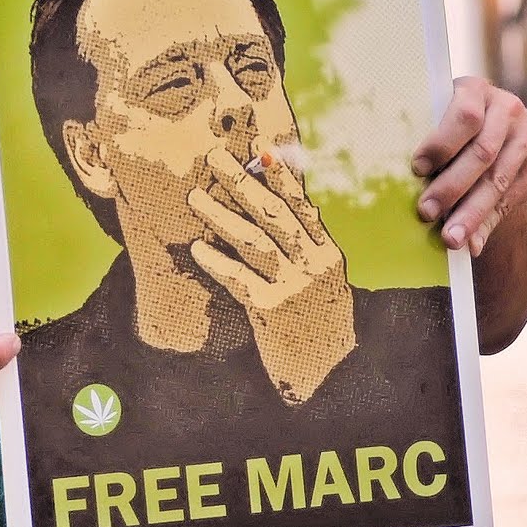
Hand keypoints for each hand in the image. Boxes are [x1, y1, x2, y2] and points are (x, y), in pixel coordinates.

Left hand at [186, 147, 354, 403]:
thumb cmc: (320, 325)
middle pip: (273, 215)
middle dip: (242, 183)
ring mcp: (295, 287)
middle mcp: (314, 266)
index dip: (281, 176)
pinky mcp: (273, 311)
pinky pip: (238, 279)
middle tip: (214, 159)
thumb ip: (307, 249)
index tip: (260, 149)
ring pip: (253, 241)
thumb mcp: (325, 283)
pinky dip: (217, 262)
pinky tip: (197, 248)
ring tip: (194, 197)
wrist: (332, 377)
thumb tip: (287, 206)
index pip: (301, 207)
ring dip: (220, 215)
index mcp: (327, 254)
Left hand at [412, 76, 526, 256]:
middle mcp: (507, 108)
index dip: (441, 144)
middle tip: (426, 213)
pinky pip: (513, 197)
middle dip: (452, 187)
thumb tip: (412, 178)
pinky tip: (473, 241)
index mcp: (476, 89)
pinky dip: (490, 222)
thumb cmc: (446, 124)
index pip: (465, 117)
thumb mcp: (437, 116)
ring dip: (472, 213)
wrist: (490, 126)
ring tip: (451, 239)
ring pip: (498, 180)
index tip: (417, 169)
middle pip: (482, 153)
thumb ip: (431, 141)